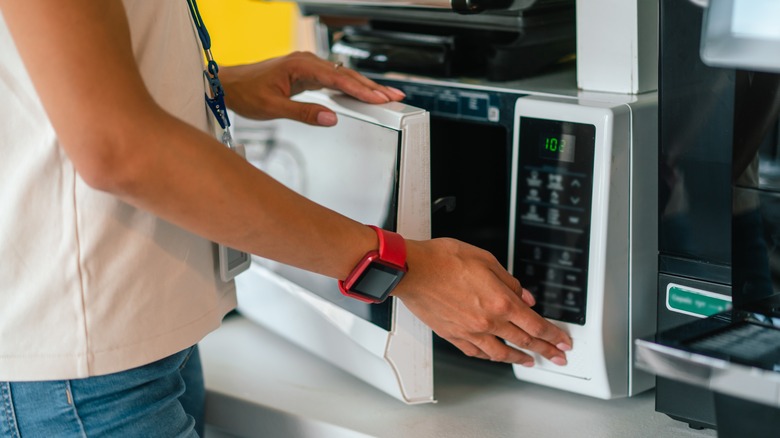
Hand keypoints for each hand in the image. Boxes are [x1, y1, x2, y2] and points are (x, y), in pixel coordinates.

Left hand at [220, 51, 404, 125]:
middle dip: (372, 87)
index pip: (339, 79)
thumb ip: (303, 113)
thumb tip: (330, 118)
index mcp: (301, 66)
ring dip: (364, 86)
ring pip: (343, 76)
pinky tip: (362, 94)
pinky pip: (334, 79)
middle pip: (347, 74)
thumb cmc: (245, 93)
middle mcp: (307, 62)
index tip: (379, 99)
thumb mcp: (273, 107)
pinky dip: (351, 87)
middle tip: (394, 97)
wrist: (228, 85)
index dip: (361, 90)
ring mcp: (308, 67)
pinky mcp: (307, 74)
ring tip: (385, 97)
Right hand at [393, 238, 572, 365]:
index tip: (563, 342)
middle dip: (545, 351)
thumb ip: (509, 281)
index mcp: (500, 301)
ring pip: (501, 352)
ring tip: (529, 362)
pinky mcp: (453, 335)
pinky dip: (490, 356)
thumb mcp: (486, 260)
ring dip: (519, 358)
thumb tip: (525, 297)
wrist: (413, 270)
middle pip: (524, 341)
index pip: (536, 324)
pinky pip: (476, 352)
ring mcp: (470, 331)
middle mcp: (487, 321)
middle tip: (557, 358)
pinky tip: (494, 356)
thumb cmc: (443, 259)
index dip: (554, 335)